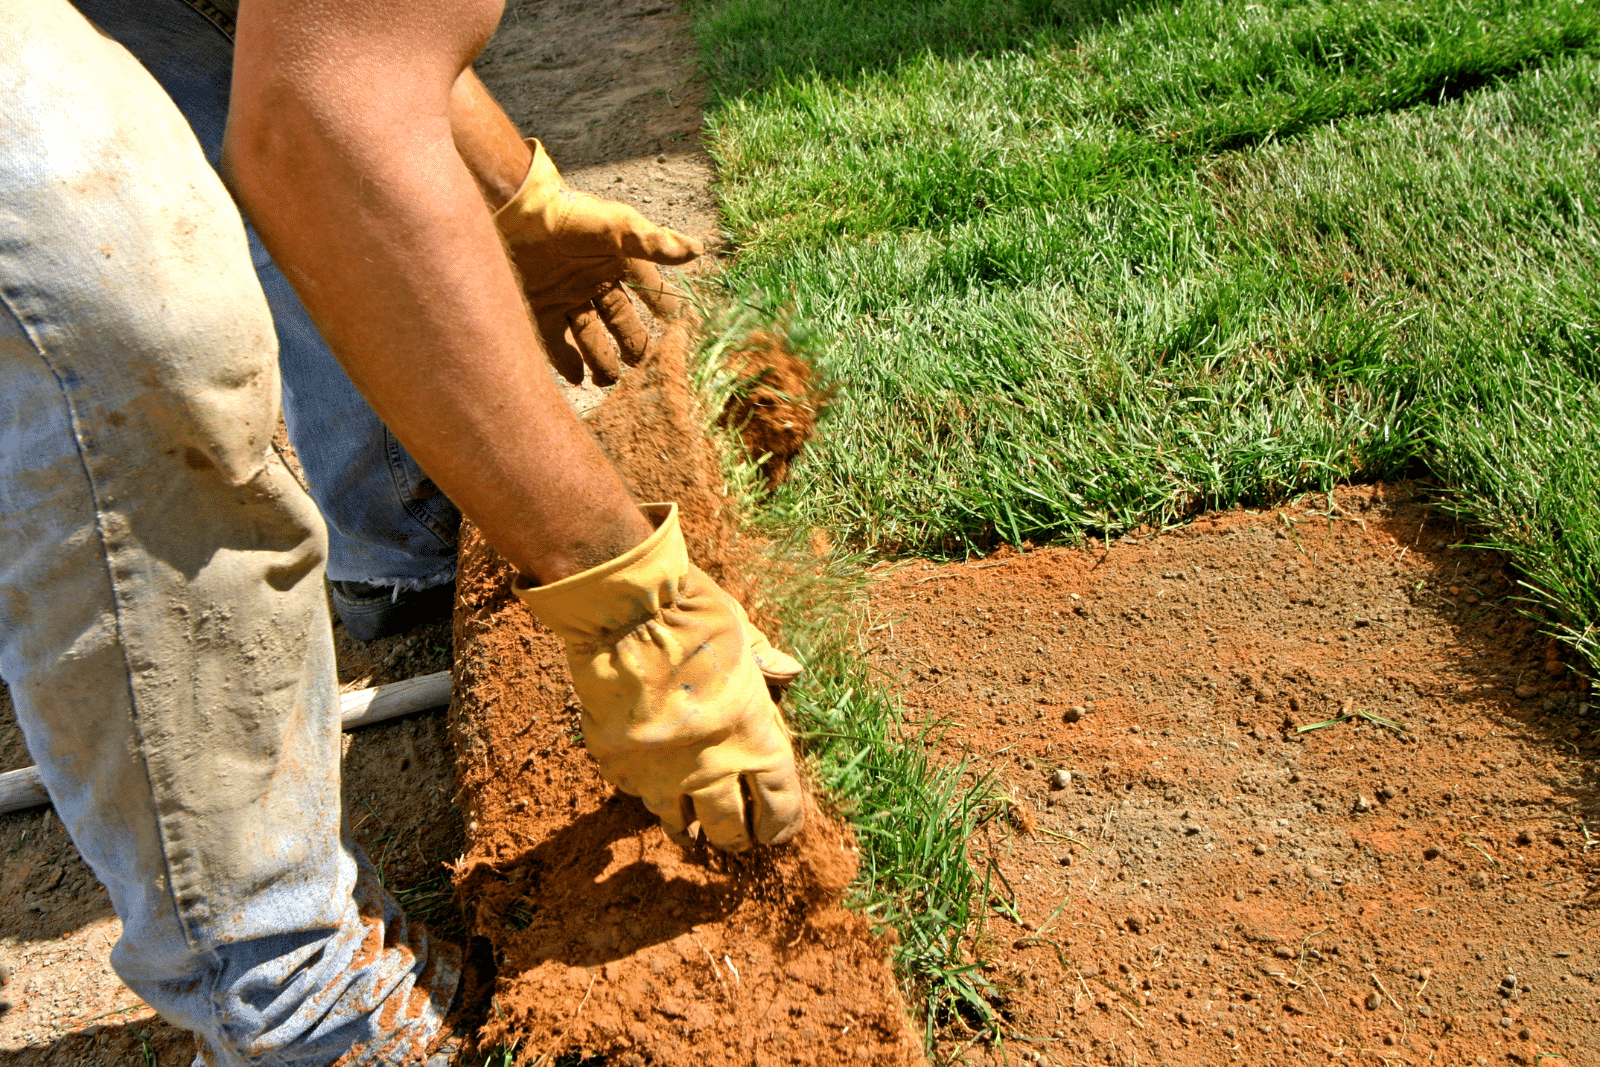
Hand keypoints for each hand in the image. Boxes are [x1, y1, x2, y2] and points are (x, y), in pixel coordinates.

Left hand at [495, 140, 702, 385]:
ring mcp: (566, 298)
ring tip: (611, 381)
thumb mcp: (618, 227)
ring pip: (591, 338)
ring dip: (602, 360)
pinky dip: (568, 362)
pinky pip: (557, 343)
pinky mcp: (540, 309)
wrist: (517, 211)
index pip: (649, 289)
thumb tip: (697, 250)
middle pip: (621, 321)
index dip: (664, 306)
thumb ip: (654, 244)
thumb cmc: (571, 216)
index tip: (679, 326)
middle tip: (646, 366)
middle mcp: (594, 282)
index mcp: (617, 262)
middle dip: (635, 344)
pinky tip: (578, 379)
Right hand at [513, 503, 803, 850]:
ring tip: (688, 831)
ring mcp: (660, 771)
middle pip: (729, 829)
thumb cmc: (693, 615)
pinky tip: (646, 783)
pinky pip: (633, 791)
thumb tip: (790, 670)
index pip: (779, 804)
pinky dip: (643, 790)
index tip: (776, 832)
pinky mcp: (618, 763)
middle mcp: (711, 766)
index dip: (780, 824)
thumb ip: (764, 661)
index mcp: (754, 737)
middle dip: (735, 836)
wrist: (624, 611)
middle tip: (735, 837)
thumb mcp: (741, 633)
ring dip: (686, 827)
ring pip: (676, 822)